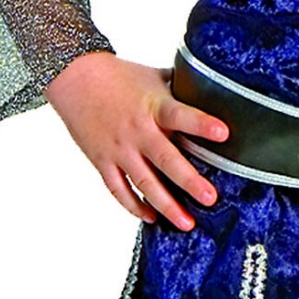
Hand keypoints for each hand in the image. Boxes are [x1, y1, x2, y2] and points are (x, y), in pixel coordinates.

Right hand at [43, 51, 230, 228]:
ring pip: (144, 183)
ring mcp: (119, 149)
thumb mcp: (154, 77)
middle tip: (210, 199)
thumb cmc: (119, 75)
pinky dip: (134, 206)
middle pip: (166, 160)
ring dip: (166, 205)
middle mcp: (138, 131)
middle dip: (189, 182)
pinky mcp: (102, 161)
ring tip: (186, 223)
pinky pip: (118, 190)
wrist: (75, 77)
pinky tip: (151, 217)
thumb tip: (211, 93)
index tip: (223, 133)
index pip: (181, 115)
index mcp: (154, 106)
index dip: (201, 125)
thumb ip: (181, 91)